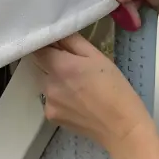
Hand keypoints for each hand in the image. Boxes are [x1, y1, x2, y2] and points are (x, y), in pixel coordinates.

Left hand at [31, 33, 152, 152]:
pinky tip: (78, 101)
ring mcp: (48, 102)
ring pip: (45, 82)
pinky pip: (50, 99)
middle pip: (40, 65)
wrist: (121, 128)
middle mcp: (48, 84)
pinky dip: (59, 97)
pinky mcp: (51, 117)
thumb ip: (72, 41)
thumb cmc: (115, 88)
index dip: (45, 43)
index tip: (55, 42)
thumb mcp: (98, 57)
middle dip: (52, 61)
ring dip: (56, 79)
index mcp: (60, 66)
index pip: (37, 48)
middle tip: (74, 64)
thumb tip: (57, 30)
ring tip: (79, 85)